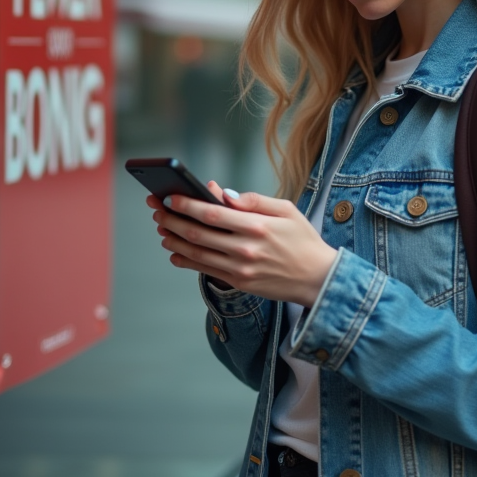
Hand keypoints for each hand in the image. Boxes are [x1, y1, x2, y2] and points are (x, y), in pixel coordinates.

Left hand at [146, 181, 338, 306]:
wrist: (319, 279)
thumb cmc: (303, 240)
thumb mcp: (286, 210)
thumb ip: (254, 200)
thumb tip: (223, 193)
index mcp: (257, 226)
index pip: (212, 213)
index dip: (187, 205)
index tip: (170, 197)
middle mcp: (245, 249)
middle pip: (198, 233)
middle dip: (172, 220)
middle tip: (157, 209)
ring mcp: (240, 269)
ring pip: (197, 253)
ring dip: (174, 240)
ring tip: (161, 229)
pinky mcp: (239, 283)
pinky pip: (205, 271)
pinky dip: (186, 261)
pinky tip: (175, 252)